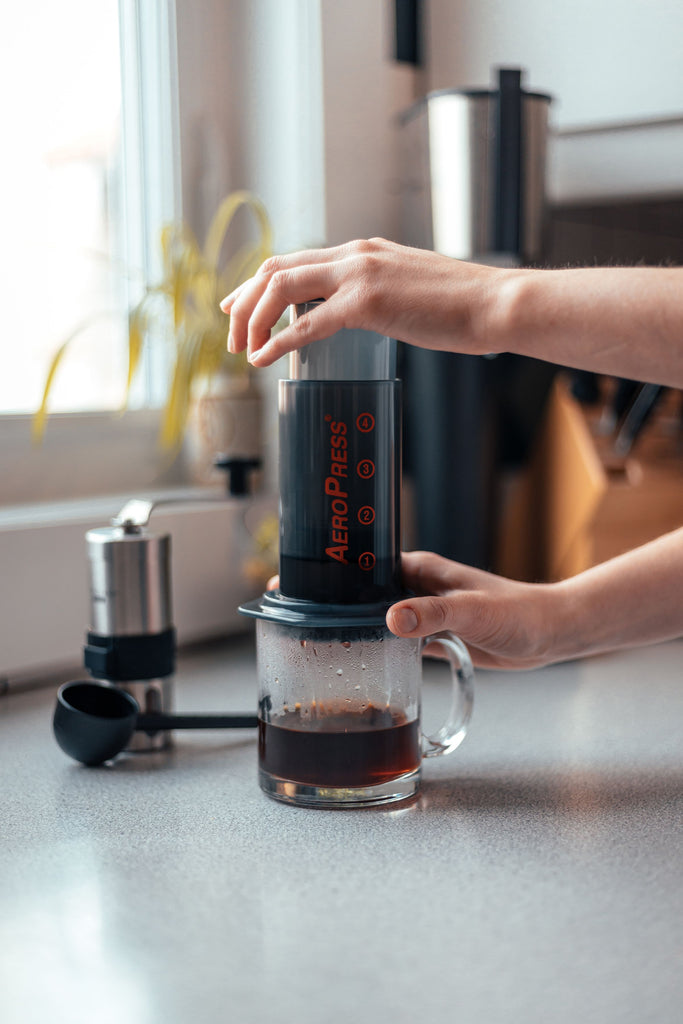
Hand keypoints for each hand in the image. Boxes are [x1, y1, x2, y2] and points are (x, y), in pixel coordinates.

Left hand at [220, 237, 505, 366]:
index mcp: (361, 252)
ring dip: (253, 319)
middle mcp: (354, 255)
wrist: (495, 303)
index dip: (256, 283)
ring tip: (243, 350)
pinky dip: (278, 341)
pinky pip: (307, 322)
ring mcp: (359, 275)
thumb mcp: (406, 289)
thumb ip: (374, 294)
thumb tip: (352, 314)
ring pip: (281, 287)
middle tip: (231, 336)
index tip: (237, 307)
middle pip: (275, 268)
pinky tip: (263, 358)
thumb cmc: (459, 305)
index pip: (293, 260)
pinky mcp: (368, 303)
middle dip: (244, 302)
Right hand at [267, 552, 562, 670]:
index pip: (360, 565)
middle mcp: (415, 588)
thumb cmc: (519, 612)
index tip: (289, 581)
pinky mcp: (432, 638)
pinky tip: (356, 663)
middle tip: (291, 617)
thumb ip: (433, 614)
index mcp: (419, 569)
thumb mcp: (472, 611)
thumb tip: (390, 619)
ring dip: (350, 628)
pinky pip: (394, 643)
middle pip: (359, 592)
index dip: (325, 572)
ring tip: (312, 640)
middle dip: (328, 602)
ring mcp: (422, 613)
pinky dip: (376, 650)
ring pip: (373, 618)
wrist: (550, 634)